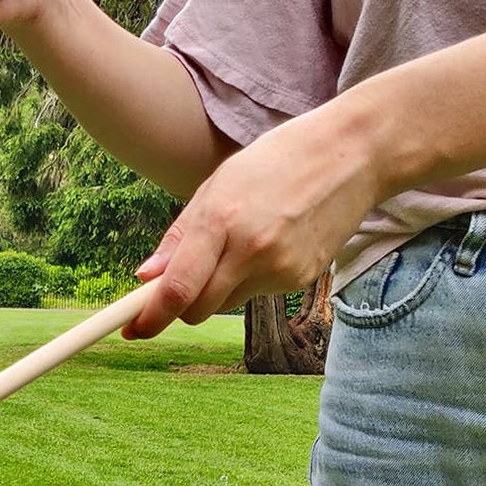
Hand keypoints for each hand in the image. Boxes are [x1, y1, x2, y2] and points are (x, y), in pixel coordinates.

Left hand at [124, 99, 384, 337]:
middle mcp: (251, 250)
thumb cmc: (277, 162)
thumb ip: (180, 236)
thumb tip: (146, 277)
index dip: (150, 317)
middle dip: (182, 306)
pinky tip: (273, 241)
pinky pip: (258, 292)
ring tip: (244, 239)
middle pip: (198, 309)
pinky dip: (252, 277)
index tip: (131, 330)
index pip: (177, 289)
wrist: (355, 154)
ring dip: (220, 286)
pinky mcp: (302, 279)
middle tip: (179, 286)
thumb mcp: (218, 185)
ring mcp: (281, 268)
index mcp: (222, 220)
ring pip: (228, 301)